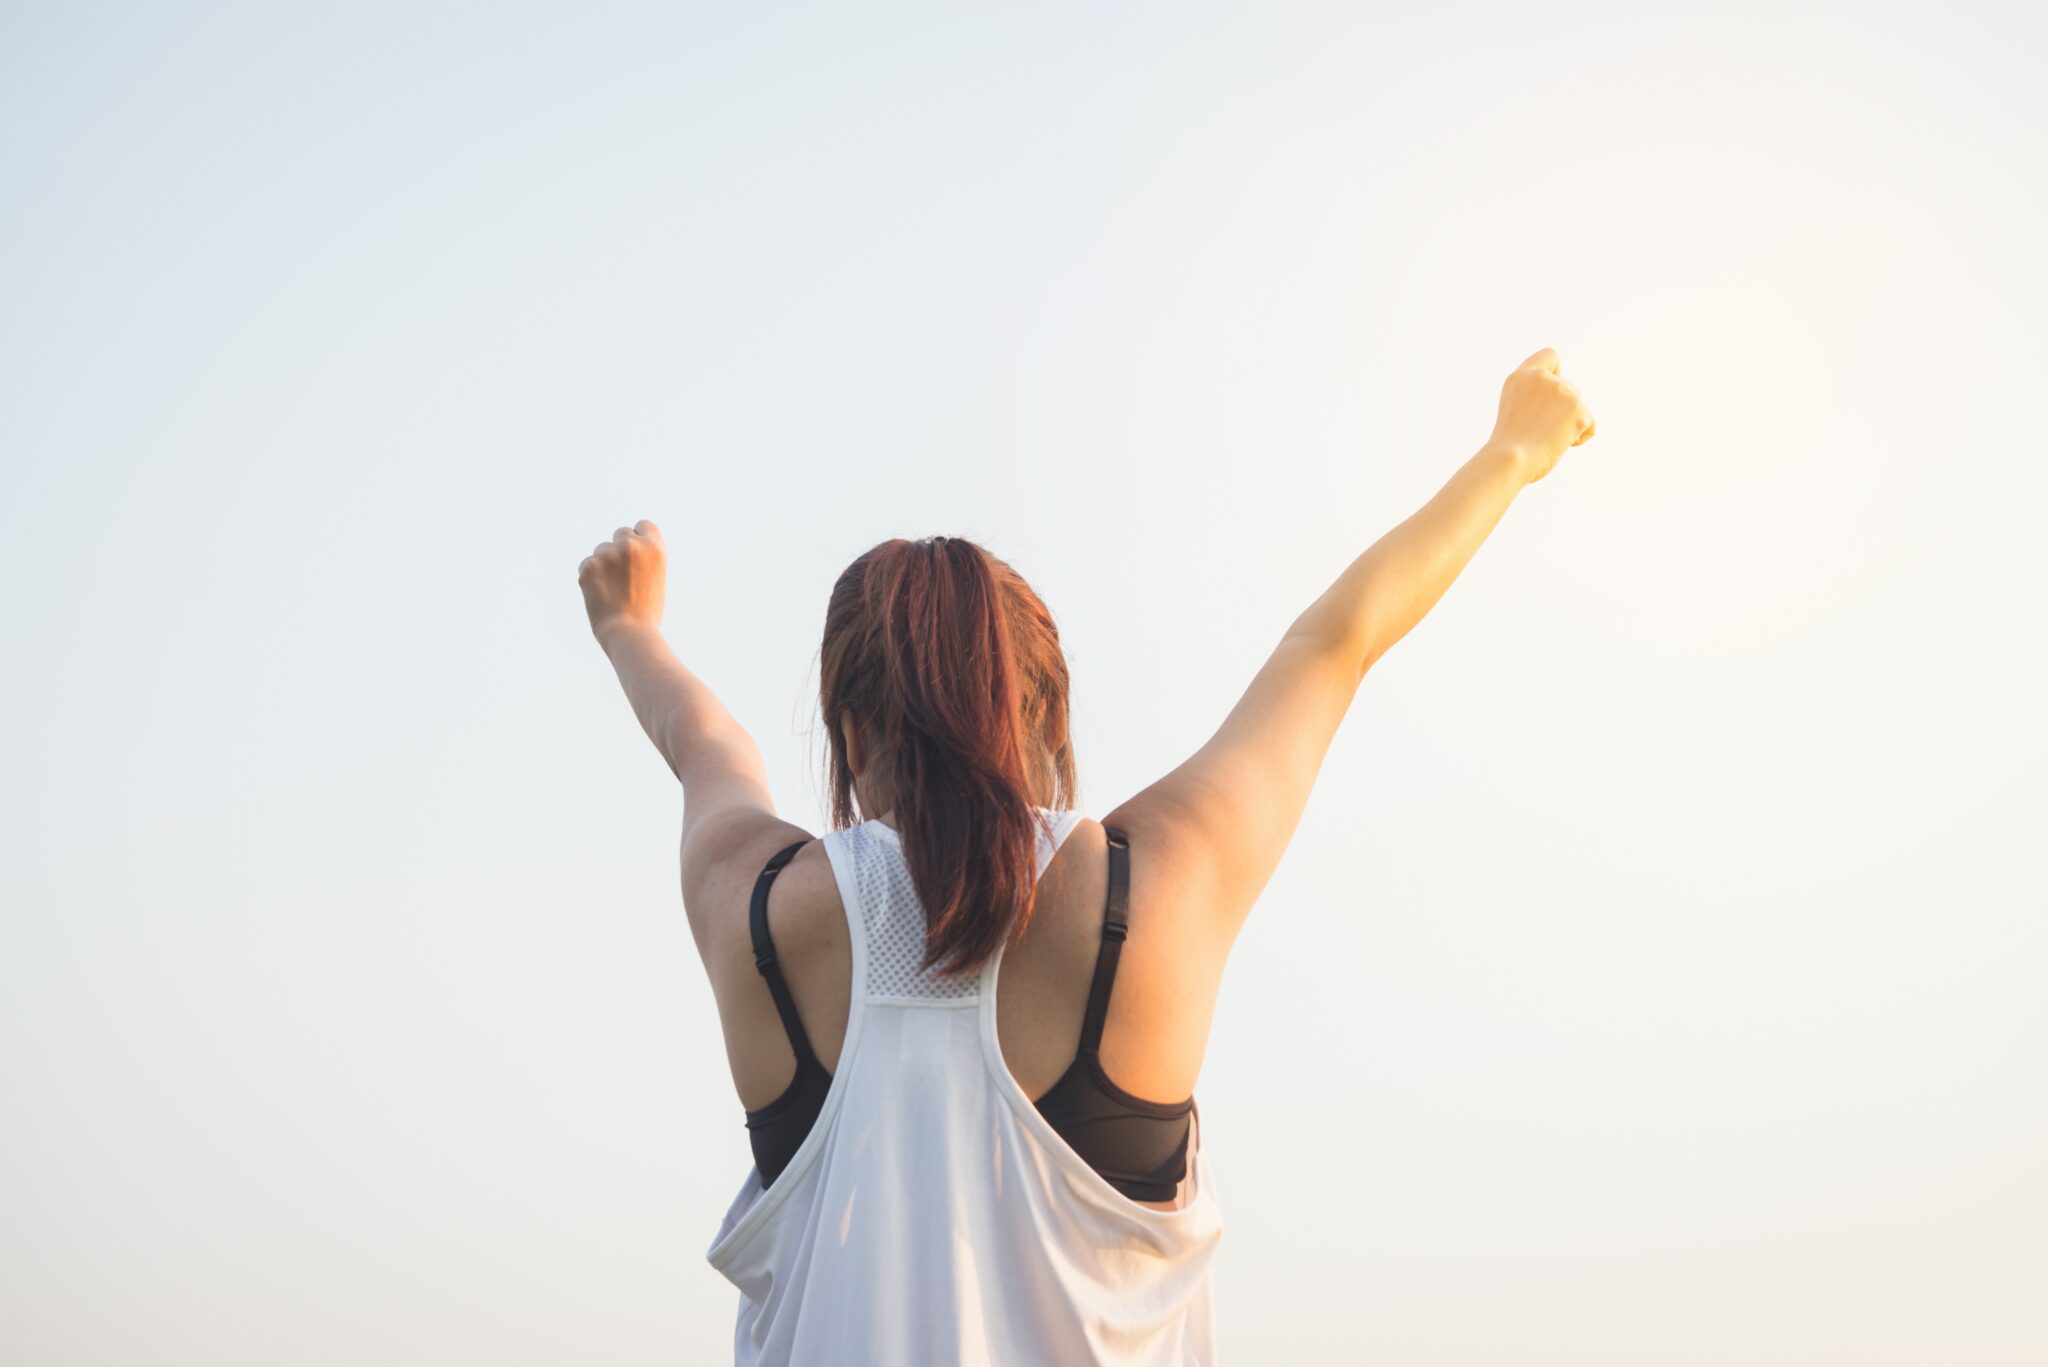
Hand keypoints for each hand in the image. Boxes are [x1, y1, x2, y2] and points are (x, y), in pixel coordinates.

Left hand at [579, 520, 666, 645]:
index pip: (643, 525)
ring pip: (601, 549)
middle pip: (621, 533)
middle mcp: (632, 545)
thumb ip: (644, 559)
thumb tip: (629, 548)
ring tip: (613, 590)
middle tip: (622, 575)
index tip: (636, 552)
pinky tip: (600, 595)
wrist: (630, 633)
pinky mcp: (589, 565)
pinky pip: (587, 564)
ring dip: (603, 564)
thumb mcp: (656, 579)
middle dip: (619, 548)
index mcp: (655, 548)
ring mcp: (609, 554)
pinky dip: (590, 578)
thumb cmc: (646, 613)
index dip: (639, 537)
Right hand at [1487, 347, 1596, 483]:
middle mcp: (1544, 378)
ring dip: (1569, 424)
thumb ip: (1535, 395)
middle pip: (1569, 388)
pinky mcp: (1579, 410)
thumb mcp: (1515, 407)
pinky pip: (1589, 425)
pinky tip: (1560, 445)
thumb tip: (1562, 405)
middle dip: (1562, 409)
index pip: (1550, 356)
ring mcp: (1564, 392)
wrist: (1509, 459)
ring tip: (1547, 438)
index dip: (1555, 373)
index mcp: (1522, 376)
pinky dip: (1579, 437)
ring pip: (1578, 407)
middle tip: (1540, 429)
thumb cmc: (1508, 444)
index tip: (1546, 395)